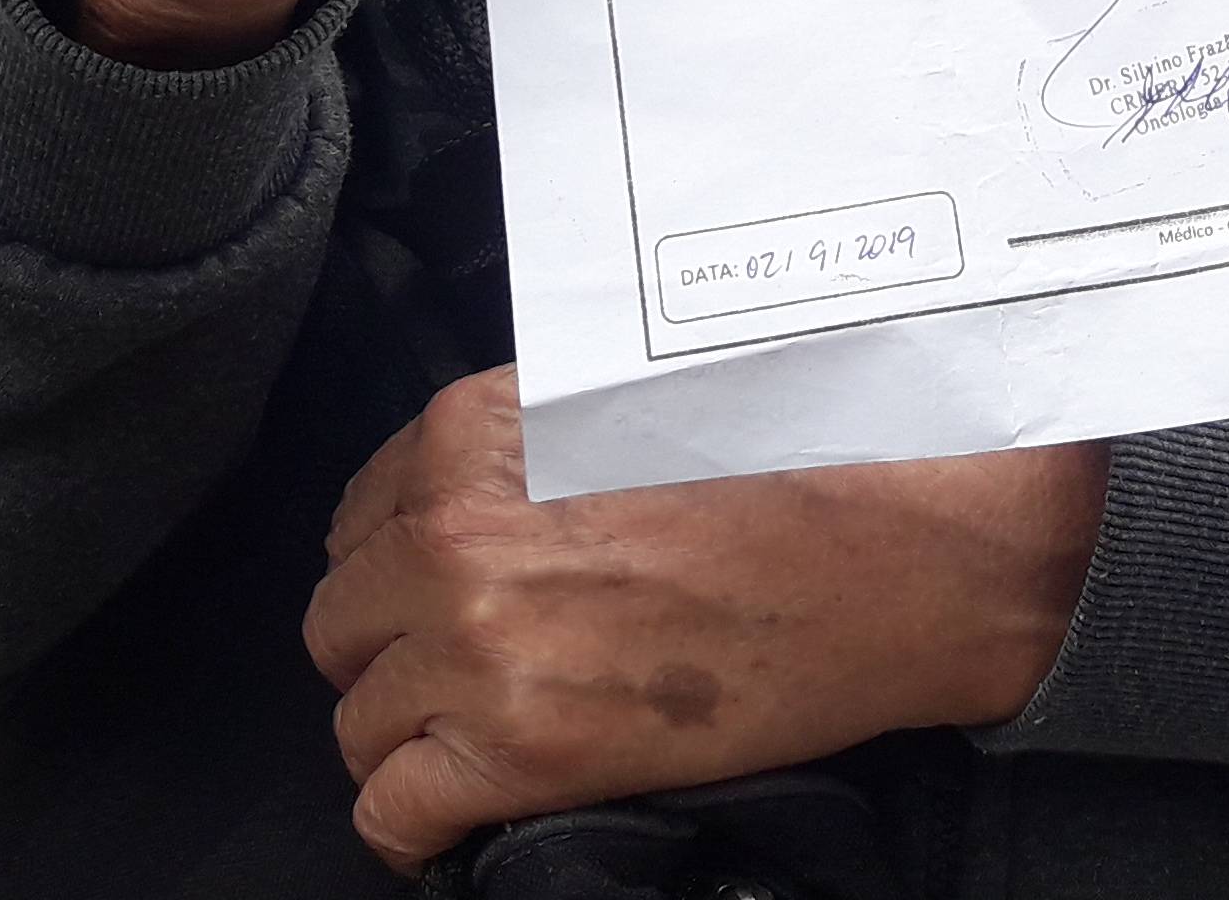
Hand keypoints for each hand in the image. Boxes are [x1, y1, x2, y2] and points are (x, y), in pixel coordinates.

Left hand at [304, 370, 1103, 871]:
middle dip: (396, 649)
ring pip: (359, 722)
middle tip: (477, 662)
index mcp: (472, 435)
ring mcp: (478, 645)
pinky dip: (422, 819)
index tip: (446, 590)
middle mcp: (453, 533)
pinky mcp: (518, 751)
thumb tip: (449, 504)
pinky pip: (393, 811)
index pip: (359, 519)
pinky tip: (475, 800)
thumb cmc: (782, 474)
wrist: (888, 557)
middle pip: (340, 624)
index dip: (400, 565)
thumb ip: (516, 449)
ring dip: (417, 732)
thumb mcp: (620, 409)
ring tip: (498, 728)